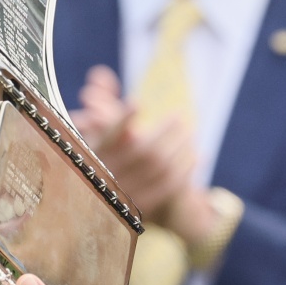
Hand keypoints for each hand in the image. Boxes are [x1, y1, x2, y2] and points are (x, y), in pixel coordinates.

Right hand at [70, 65, 198, 222]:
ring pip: (160, 168)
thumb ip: (100, 102)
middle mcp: (104, 177)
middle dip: (165, 130)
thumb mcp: (92, 133)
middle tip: (180, 115)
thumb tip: (100, 74)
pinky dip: (185, 170)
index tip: (137, 102)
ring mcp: (123, 196)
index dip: (121, 120)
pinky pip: (168, 188)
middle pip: (143, 150)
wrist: (96, 208)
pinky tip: (196, 156)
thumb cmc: (97, 158)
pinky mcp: (139, 210)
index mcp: (89, 156)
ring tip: (191, 133)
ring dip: (180, 147)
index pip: (105, 137)